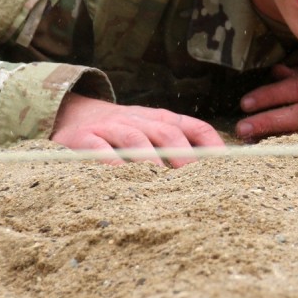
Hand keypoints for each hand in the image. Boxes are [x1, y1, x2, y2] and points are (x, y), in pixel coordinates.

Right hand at [50, 94, 224, 166]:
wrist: (70, 113)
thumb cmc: (120, 133)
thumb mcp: (151, 132)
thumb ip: (178, 147)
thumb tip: (213, 175)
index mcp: (161, 119)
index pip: (194, 127)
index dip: (212, 146)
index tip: (227, 167)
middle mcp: (139, 119)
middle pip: (168, 133)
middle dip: (185, 156)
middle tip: (197, 182)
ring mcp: (111, 127)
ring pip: (135, 139)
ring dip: (152, 162)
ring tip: (163, 184)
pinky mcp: (83, 139)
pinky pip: (100, 150)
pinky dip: (112, 165)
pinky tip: (122, 181)